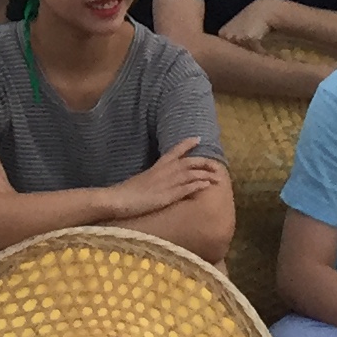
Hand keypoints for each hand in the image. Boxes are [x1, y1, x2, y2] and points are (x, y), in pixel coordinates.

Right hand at [110, 136, 228, 220]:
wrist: (119, 199)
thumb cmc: (126, 192)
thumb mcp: (142, 179)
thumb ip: (153, 177)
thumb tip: (159, 179)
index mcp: (157, 166)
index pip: (174, 151)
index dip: (187, 144)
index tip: (198, 138)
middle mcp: (164, 171)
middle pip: (189, 162)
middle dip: (204, 162)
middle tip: (216, 165)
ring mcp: (167, 183)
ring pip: (191, 174)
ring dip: (205, 174)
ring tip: (218, 177)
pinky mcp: (168, 195)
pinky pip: (186, 188)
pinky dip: (198, 185)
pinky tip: (207, 185)